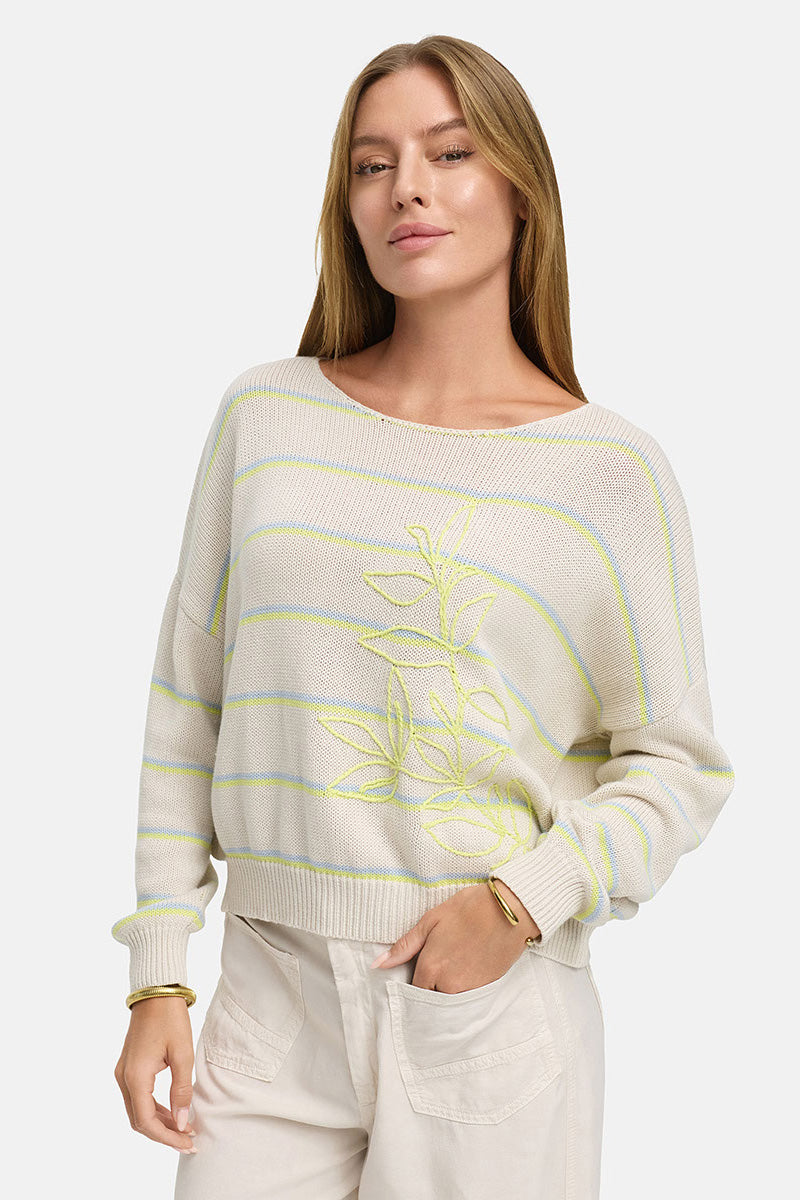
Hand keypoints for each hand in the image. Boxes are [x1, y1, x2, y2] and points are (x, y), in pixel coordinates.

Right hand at [114, 995, 197, 1154]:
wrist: (155, 992)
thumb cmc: (171, 1019)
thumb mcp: (182, 1054)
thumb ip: (181, 1090)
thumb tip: (182, 1122)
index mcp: (136, 1077)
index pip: (146, 1121)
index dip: (167, 1137)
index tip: (188, 1142)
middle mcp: (124, 1078)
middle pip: (139, 1120)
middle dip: (164, 1134)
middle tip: (189, 1140)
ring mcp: (123, 1073)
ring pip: (138, 1111)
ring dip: (159, 1122)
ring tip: (185, 1128)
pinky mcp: (128, 1068)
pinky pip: (138, 1097)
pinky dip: (154, 1108)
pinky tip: (173, 1111)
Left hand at [370, 881, 540, 993]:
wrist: (510, 911)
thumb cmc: (469, 909)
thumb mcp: (431, 920)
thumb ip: (404, 946)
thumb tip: (378, 964)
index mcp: (431, 968)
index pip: (412, 991)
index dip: (413, 980)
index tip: (418, 968)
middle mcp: (448, 986)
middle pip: (430, 999)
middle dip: (430, 987)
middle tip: (439, 963)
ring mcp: (469, 991)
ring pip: (448, 1000)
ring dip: (447, 989)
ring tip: (455, 962)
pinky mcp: (486, 990)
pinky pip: (466, 998)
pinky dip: (464, 988)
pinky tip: (468, 966)